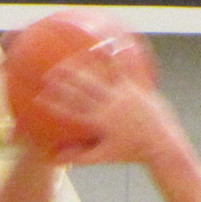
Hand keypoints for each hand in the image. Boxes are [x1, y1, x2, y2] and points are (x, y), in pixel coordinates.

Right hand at [30, 59, 184, 168]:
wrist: (161, 144)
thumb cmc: (130, 152)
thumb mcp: (103, 157)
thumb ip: (78, 156)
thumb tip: (55, 157)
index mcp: (99, 123)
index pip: (70, 111)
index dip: (53, 104)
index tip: (39, 98)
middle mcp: (110, 106)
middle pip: (82, 90)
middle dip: (64, 81)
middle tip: (49, 73)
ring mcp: (124, 95)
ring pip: (100, 76)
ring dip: (84, 64)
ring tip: (73, 54)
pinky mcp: (137, 87)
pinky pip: (124, 68)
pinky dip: (115, 56)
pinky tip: (108, 44)